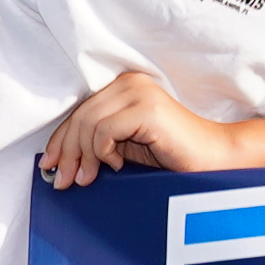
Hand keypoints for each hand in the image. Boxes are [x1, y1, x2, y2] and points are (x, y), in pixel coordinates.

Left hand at [41, 70, 258, 188]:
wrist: (214, 160)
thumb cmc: (172, 156)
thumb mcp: (125, 147)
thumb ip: (97, 143)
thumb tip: (58, 160)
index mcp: (124, 87)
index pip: (80, 112)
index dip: (60, 141)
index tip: (50, 167)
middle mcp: (130, 83)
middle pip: (79, 117)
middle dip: (67, 153)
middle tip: (64, 182)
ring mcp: (139, 93)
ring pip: (88, 124)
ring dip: (83, 157)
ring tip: (89, 179)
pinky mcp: (146, 108)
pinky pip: (104, 131)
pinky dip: (103, 152)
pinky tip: (117, 166)